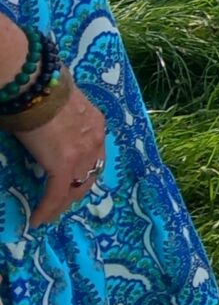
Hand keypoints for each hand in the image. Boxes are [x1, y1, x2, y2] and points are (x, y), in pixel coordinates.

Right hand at [15, 86, 107, 228]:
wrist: (38, 84)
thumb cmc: (43, 87)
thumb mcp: (62, 104)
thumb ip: (61, 117)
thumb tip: (47, 120)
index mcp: (96, 124)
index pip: (95, 156)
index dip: (85, 171)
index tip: (74, 181)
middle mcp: (95, 140)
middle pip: (89, 175)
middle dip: (76, 192)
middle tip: (62, 205)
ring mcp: (82, 153)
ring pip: (75, 188)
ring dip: (61, 205)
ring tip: (49, 216)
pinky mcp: (63, 164)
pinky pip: (56, 194)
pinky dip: (47, 209)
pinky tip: (37, 220)